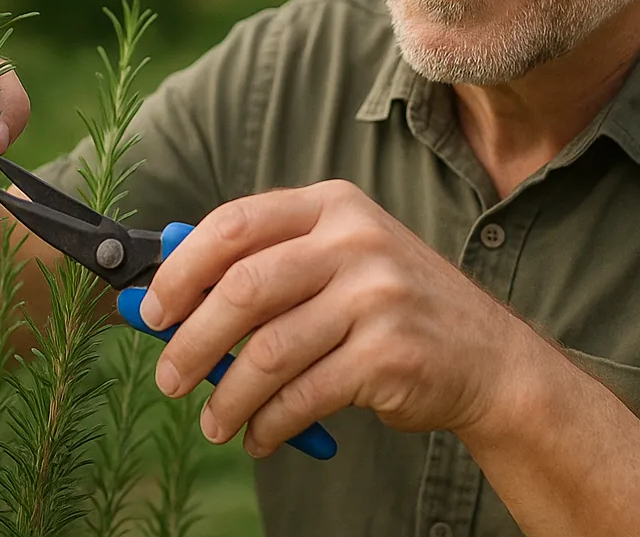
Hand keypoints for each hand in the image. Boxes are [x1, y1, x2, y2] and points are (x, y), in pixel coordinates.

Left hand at [138, 180, 533, 455]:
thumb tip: (168, 298)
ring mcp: (377, 295)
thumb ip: (268, 266)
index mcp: (334, 205)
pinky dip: (269, 424)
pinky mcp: (388, 354)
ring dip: (227, 396)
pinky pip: (302, 396)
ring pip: (267, 351)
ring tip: (215, 421)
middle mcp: (356, 240)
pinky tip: (260, 435)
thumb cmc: (392, 309)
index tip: (153, 309)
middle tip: (168, 376)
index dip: (183, 268)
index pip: (236, 223)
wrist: (487, 356)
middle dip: (192, 339)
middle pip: (243, 288)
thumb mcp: (341, 260)